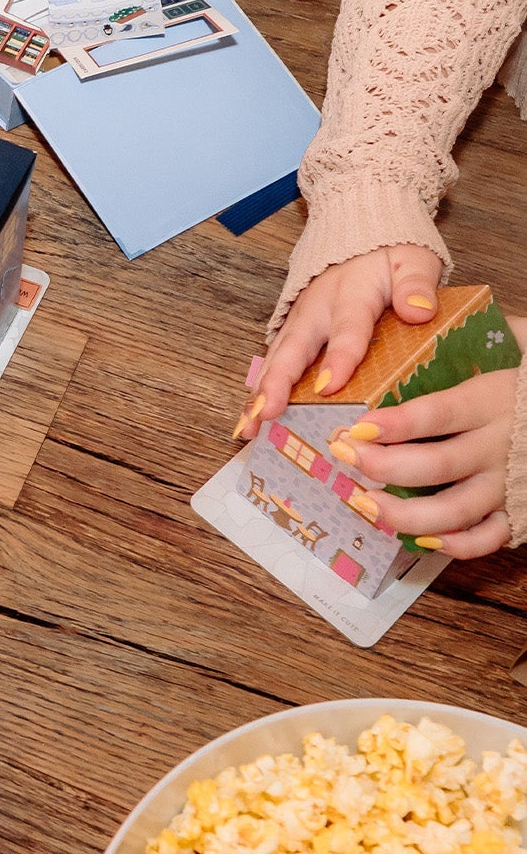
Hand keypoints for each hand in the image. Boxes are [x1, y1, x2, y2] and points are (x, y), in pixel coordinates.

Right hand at [244, 246, 444, 431]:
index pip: (347, 328)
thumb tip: (418, 310)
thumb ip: (417, 284)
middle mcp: (316, 310)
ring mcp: (299, 322)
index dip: (338, 357)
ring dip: (261, 393)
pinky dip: (260, 391)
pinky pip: (273, 363)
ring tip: (251, 426)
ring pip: (276, 359)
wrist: (360, 237)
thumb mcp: (413, 261)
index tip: (330, 387)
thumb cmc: (390, 257)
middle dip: (278, 383)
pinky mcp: (292, 332)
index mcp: (351, 293)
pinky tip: (253, 419)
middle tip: (268, 413)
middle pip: (293, 348)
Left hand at [341, 338, 524, 558]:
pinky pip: (487, 538)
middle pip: (435, 465)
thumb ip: (488, 329)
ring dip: (403, 514)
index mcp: (494, 400)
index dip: (396, 423)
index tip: (356, 426)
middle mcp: (499, 446)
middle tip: (344, 456)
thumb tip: (431, 307)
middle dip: (382, 465)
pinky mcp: (521, 511)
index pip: (437, 414)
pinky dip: (454, 546)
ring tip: (364, 501)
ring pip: (454, 511)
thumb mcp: (523, 344)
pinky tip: (420, 537)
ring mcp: (509, 483)